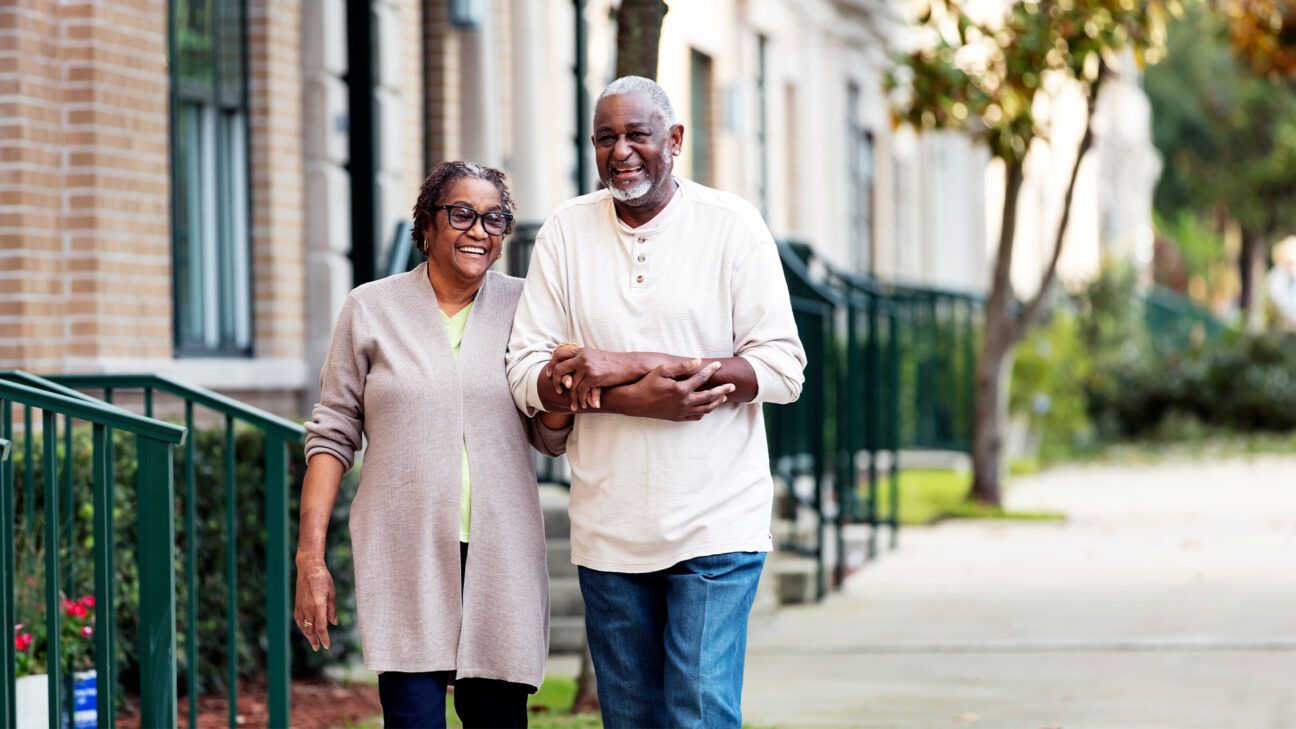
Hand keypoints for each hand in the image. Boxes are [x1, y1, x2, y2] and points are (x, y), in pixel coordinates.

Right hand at [294, 555, 336, 650]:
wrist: (308, 568)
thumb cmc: (323, 578)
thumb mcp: (332, 593)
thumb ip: (332, 609)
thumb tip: (333, 623)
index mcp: (318, 605)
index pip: (321, 627)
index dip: (324, 638)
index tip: (327, 646)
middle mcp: (308, 608)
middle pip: (311, 629)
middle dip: (315, 640)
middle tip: (318, 648)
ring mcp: (301, 606)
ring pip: (303, 625)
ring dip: (308, 635)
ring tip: (313, 642)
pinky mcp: (297, 604)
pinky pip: (298, 619)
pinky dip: (301, 626)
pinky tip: (305, 630)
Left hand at [551, 348, 643, 409]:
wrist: (629, 365)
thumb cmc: (613, 363)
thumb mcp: (596, 357)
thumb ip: (583, 360)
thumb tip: (571, 369)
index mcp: (581, 351)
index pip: (559, 354)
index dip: (552, 365)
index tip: (551, 375)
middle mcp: (582, 357)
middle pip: (559, 369)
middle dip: (556, 381)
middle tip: (558, 390)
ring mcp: (587, 366)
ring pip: (571, 385)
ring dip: (572, 397)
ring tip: (574, 405)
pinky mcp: (594, 376)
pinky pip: (581, 391)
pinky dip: (581, 399)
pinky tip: (585, 405)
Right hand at [617, 359, 733, 420]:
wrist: (635, 402)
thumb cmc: (647, 384)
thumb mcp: (662, 370)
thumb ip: (681, 366)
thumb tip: (698, 361)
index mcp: (681, 389)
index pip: (702, 378)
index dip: (711, 370)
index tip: (718, 365)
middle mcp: (684, 402)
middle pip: (710, 396)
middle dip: (722, 390)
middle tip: (731, 385)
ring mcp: (682, 411)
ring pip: (705, 409)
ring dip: (716, 402)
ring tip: (724, 396)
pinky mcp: (678, 417)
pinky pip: (696, 416)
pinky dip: (705, 411)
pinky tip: (708, 407)